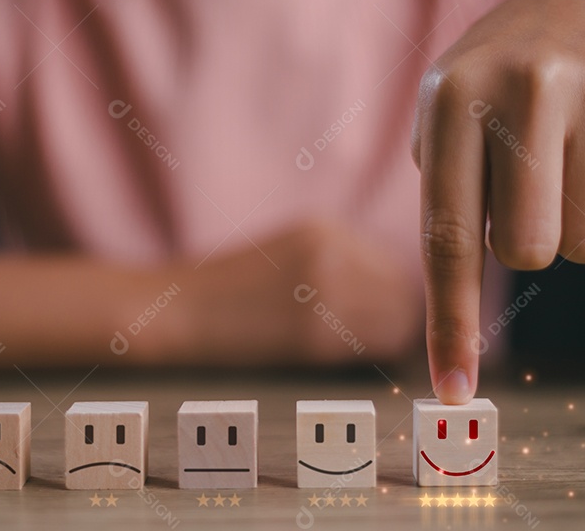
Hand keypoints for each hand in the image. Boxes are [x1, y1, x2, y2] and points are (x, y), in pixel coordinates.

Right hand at [166, 220, 418, 364]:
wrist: (180, 311)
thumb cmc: (230, 289)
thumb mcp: (288, 250)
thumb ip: (339, 259)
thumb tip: (391, 290)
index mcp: (324, 229)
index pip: (394, 262)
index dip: (393, 292)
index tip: (380, 312)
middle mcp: (333, 251)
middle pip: (404, 289)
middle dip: (398, 314)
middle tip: (375, 336)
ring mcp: (326, 291)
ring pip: (399, 318)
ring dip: (388, 337)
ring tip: (358, 346)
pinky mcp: (317, 332)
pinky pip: (377, 344)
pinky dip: (372, 353)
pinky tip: (344, 355)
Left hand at [413, 0, 584, 402]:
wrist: (570, 16)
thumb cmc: (488, 96)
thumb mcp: (441, 125)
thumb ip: (443, 209)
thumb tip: (453, 351)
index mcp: (453, 96)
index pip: (450, 237)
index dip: (451, 322)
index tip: (453, 389)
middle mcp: (527, 85)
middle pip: (528, 250)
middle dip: (523, 245)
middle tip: (524, 196)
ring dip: (571, 227)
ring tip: (561, 166)